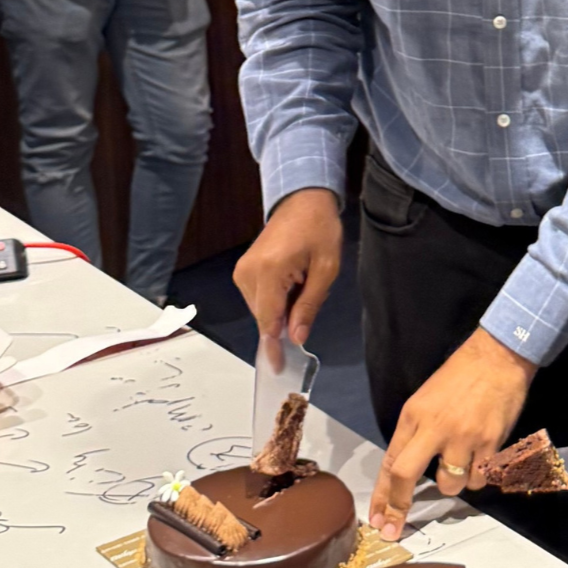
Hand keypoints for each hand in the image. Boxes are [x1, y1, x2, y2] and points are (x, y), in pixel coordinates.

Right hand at [233, 188, 342, 346]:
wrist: (302, 201)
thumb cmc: (319, 229)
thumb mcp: (326, 270)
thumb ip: (309, 306)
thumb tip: (296, 337)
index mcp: (269, 271)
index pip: (267, 320)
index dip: (272, 346)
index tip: (276, 367)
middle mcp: (248, 272)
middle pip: (264, 316)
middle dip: (285, 321)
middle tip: (309, 295)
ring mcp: (242, 271)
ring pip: (260, 309)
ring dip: (281, 309)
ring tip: (302, 281)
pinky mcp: (242, 270)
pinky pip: (258, 298)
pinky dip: (275, 300)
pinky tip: (292, 282)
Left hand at [368, 328, 534, 541]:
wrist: (497, 357)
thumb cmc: (459, 376)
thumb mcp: (425, 400)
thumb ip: (415, 434)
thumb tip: (406, 472)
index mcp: (413, 416)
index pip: (390, 462)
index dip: (382, 495)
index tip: (378, 518)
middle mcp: (434, 427)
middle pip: (406, 476)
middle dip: (399, 506)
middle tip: (395, 525)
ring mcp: (463, 436)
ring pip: (451, 485)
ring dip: (455, 482)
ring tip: (462, 462)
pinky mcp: (490, 442)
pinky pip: (479, 478)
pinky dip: (478, 475)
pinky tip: (481, 458)